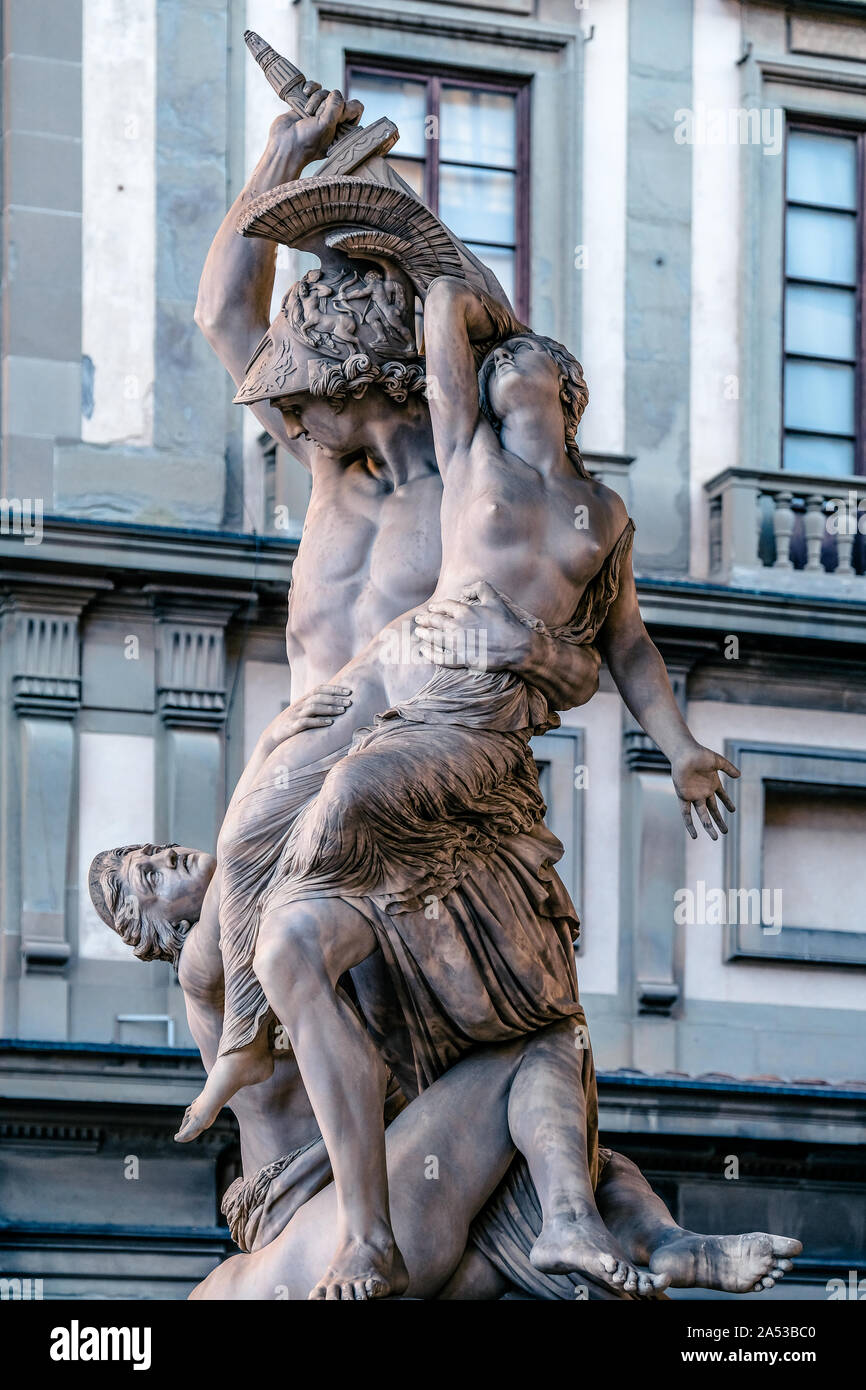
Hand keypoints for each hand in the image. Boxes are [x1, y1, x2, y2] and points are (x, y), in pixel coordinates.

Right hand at [267, 86, 362, 168]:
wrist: (284, 145)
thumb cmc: (307, 141)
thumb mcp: (327, 125)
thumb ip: (336, 107)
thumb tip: (335, 93)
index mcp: (343, 127)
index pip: (356, 108)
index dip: (347, 107)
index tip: (337, 117)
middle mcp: (332, 119)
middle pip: (338, 97)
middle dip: (326, 103)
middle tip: (316, 118)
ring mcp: (319, 111)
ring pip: (325, 92)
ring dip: (315, 98)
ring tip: (307, 112)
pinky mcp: (306, 104)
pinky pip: (314, 88)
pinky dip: (310, 87)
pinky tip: (304, 93)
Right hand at [267, 684, 352, 745]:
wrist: (272, 737)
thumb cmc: (292, 725)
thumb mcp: (303, 713)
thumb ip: (316, 708)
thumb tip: (336, 705)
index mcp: (303, 700)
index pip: (319, 689)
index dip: (334, 688)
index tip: (349, 691)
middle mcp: (299, 705)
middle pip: (318, 697)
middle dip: (335, 698)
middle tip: (350, 702)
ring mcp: (295, 715)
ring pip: (313, 707)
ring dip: (329, 708)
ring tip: (343, 711)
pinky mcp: (292, 727)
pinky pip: (306, 722)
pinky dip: (318, 721)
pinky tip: (330, 723)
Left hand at [414, 580, 528, 671]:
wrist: (515, 646)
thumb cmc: (506, 622)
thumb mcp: (494, 598)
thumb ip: (478, 588)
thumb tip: (463, 591)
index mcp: (465, 610)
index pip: (444, 606)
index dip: (436, 607)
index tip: (431, 608)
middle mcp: (457, 626)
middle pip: (435, 621)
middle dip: (425, 620)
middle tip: (419, 620)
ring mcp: (457, 643)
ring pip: (434, 638)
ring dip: (424, 634)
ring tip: (419, 633)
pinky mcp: (460, 658)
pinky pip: (439, 657)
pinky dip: (430, 654)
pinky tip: (424, 651)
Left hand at [671, 745, 739, 839]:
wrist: (685, 753)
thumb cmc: (700, 754)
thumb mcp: (718, 761)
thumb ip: (729, 768)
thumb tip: (739, 775)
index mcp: (712, 783)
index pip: (722, 796)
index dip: (727, 803)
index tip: (733, 810)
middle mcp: (703, 791)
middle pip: (713, 810)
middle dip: (719, 821)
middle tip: (725, 832)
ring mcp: (694, 795)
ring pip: (702, 815)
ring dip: (708, 826)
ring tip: (715, 837)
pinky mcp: (684, 797)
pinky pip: (686, 813)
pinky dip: (690, 824)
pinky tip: (694, 834)